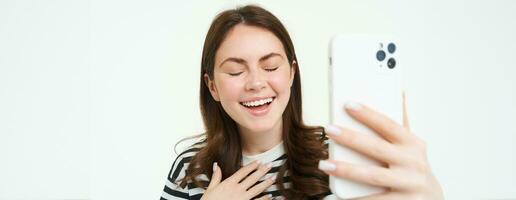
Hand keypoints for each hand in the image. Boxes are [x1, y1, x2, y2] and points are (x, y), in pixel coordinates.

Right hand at [201, 160, 274, 199]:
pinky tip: (269, 196)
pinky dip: (263, 198)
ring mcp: (241, 198)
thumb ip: (216, 176)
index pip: (243, 171)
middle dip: (262, 171)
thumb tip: (216, 165)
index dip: (251, 166)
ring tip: (273, 178)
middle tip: (270, 165)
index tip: (258, 161)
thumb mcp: (210, 188)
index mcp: (228, 183)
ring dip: (265, 183)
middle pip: (252, 178)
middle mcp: (236, 189)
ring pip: (256, 189)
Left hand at [319, 94, 443, 199]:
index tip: (348, 104)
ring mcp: (408, 184)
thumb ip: (402, 121)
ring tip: (324, 164)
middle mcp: (412, 163)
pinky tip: (337, 194)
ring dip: (346, 169)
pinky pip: (374, 199)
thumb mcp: (412, 145)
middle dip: (351, 138)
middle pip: (376, 148)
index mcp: (412, 144)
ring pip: (372, 175)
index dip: (368, 114)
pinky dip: (356, 197)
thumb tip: (398, 91)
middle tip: (329, 129)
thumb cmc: (413, 168)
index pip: (388, 125)